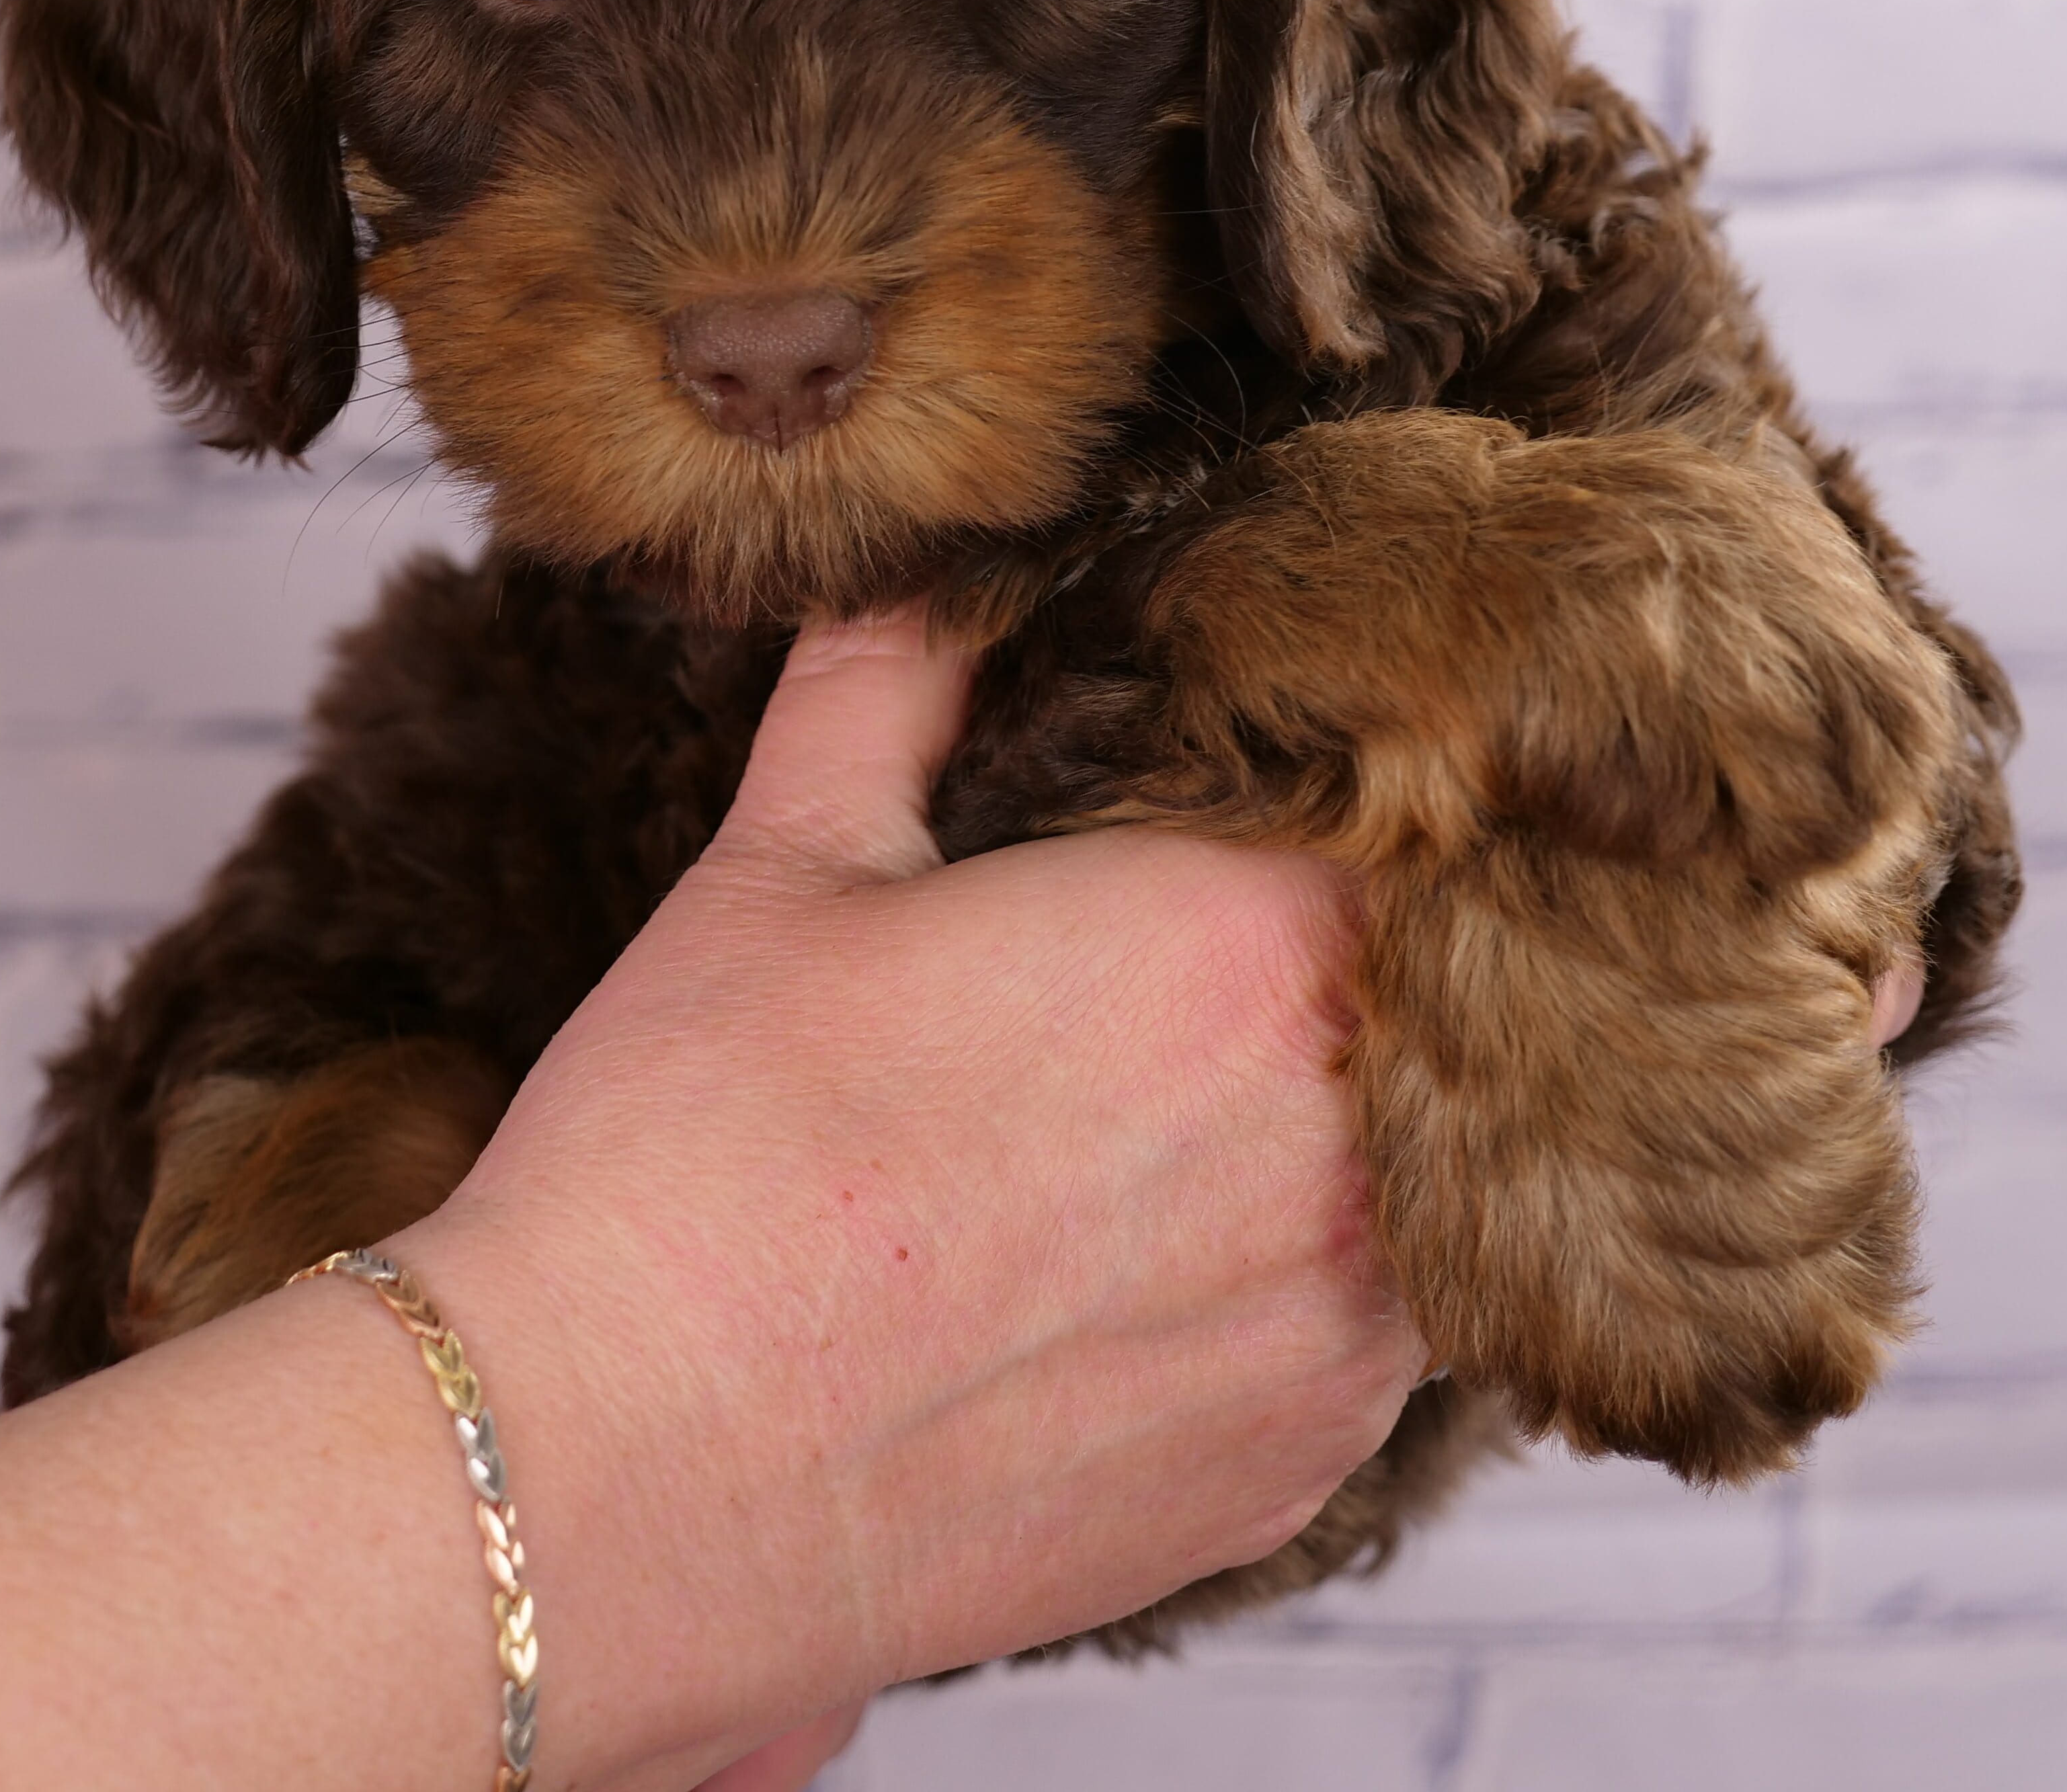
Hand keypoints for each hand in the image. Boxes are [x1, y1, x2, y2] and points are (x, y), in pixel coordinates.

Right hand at [404, 614, 1427, 1785]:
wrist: (617, 1484)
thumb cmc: (691, 1166)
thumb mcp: (780, 867)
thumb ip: (888, 688)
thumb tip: (923, 582)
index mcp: (1253, 953)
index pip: (1421, 827)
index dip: (1359, 799)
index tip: (1276, 799)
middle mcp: (1349, 1154)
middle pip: (1448, 1009)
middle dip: (1349, 968)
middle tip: (1200, 957)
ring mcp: (1338, 1345)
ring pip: (1432, 1183)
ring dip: (1338, 1131)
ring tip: (1168, 1115)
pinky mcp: (1291, 1480)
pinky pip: (1364, 1346)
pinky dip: (1290, 1287)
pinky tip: (1140, 1265)